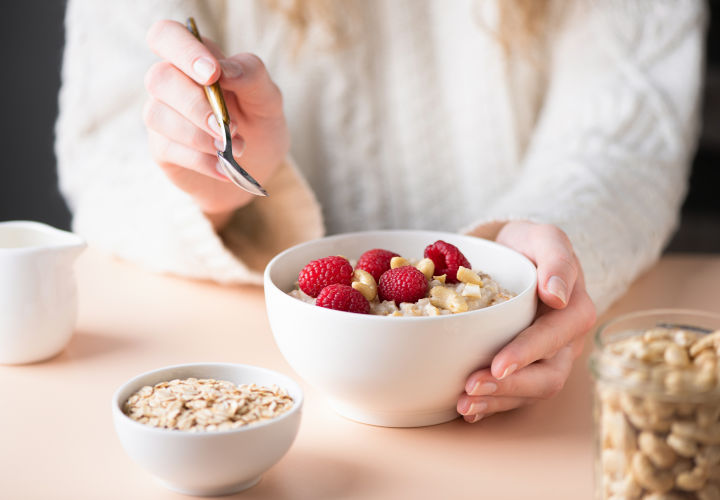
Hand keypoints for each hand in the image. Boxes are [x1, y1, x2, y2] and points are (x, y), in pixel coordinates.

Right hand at [143, 20, 289, 228]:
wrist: (257, 168)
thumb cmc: (258, 124)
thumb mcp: (268, 99)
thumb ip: (252, 76)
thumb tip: (225, 70)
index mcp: (196, 60)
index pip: (167, 35)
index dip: (183, 50)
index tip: (213, 75)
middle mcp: (172, 83)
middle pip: (159, 78)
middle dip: (197, 105)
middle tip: (231, 127)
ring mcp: (162, 116)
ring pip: (158, 115)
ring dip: (199, 136)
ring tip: (234, 148)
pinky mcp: (162, 149)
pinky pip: (168, 148)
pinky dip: (201, 160)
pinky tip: (223, 167)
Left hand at [457, 221, 595, 422]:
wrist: (514, 253)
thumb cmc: (530, 246)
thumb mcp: (545, 238)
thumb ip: (556, 259)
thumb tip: (557, 296)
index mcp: (575, 311)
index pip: (555, 337)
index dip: (528, 352)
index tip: (498, 363)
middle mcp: (566, 342)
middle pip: (547, 376)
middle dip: (509, 386)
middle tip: (472, 387)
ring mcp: (547, 359)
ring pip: (530, 392)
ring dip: (497, 401)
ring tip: (464, 404)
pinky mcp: (526, 369)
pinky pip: (514, 395)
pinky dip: (491, 406)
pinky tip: (468, 410)